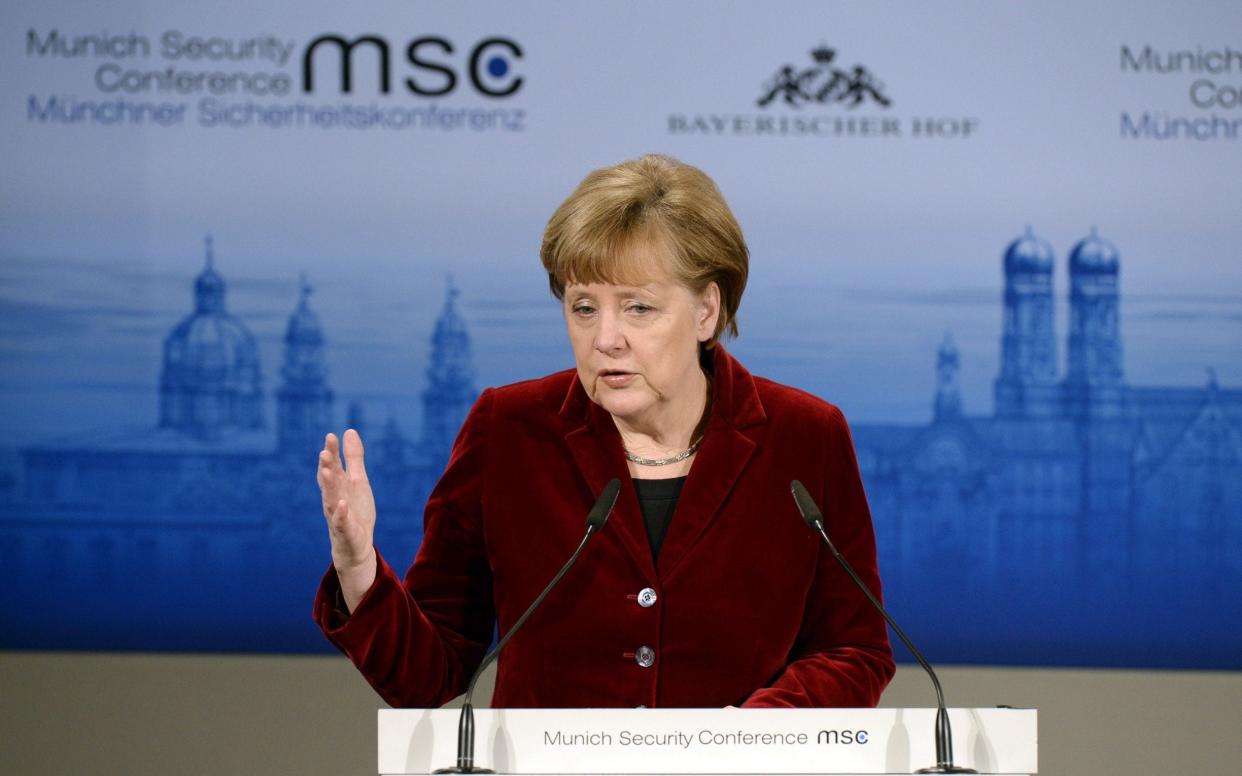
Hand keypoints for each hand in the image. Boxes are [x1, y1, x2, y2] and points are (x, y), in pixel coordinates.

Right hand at [317, 429, 377, 610]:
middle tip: (325, 452)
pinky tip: (343, 504)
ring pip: (331, 500)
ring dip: (329, 487)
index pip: (332, 467)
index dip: (331, 452)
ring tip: (328, 472)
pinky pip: (342, 522)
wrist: (357, 544)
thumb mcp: (358, 481)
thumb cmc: (354, 510)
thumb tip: (348, 431)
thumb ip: (354, 458)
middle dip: (326, 467)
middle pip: (328, 482)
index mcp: (338, 486)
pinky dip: (341, 513)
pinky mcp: (345, 531)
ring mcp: (337, 515)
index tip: (331, 436)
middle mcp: (334, 499)